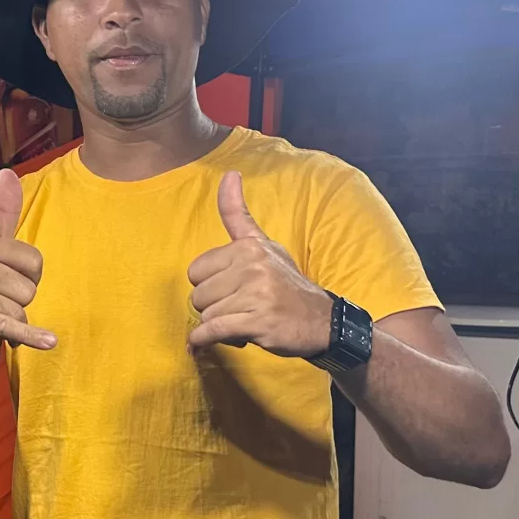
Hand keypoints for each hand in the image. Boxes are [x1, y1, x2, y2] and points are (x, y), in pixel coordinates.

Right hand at [0, 169, 55, 351]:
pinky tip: (49, 342)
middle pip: (29, 289)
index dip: (26, 280)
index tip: (3, 283)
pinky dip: (28, 336)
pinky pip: (8, 325)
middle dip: (17, 303)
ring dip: (10, 323)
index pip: (36, 264)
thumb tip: (8, 172)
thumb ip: (3, 212)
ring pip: (20, 311)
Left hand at [187, 171, 332, 356]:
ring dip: (217, 325)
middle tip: (239, 308)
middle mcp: (253, 266)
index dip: (209, 285)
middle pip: (198, 294)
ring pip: (205, 314)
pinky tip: (204, 344)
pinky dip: (203, 341)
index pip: (196, 270)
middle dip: (212, 307)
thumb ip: (238, 215)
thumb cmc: (286, 284)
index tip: (229, 289)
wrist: (322, 323)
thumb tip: (228, 174)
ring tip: (243, 321)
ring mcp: (256, 295)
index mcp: (249, 247)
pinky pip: (212, 332)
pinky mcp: (257, 322)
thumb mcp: (265, 245)